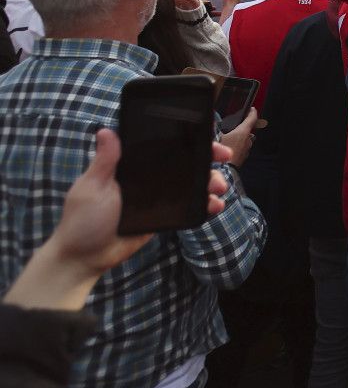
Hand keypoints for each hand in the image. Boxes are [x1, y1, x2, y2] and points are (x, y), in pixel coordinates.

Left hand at [56, 130, 231, 272]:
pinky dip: (205, 205)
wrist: (86, 257)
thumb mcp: (92, 187)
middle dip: (207, 159)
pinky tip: (214, 206)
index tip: (206, 136)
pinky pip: (189, 207)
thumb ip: (104, 161)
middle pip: (183, 163)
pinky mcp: (164, 215)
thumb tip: (106, 130)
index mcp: (131, 166)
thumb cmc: (83, 219)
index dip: (186, 139)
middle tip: (224, 158)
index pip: (163, 146)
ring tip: (218, 188)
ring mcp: (158, 197)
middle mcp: (147, 178)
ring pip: (191, 184)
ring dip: (210, 182)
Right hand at [216, 107, 260, 168]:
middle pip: (247, 130)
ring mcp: (246, 151)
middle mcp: (247, 141)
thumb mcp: (214, 137)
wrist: (223, 174)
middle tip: (234, 124)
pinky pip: (240, 149)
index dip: (251, 112)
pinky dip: (235, 147)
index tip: (252, 109)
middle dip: (241, 127)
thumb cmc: (219, 156)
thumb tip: (212, 119)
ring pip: (244, 140)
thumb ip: (214, 127)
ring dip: (238, 138)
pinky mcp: (242, 159)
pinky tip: (226, 148)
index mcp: (242, 133)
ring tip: (227, 137)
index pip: (251, 119)